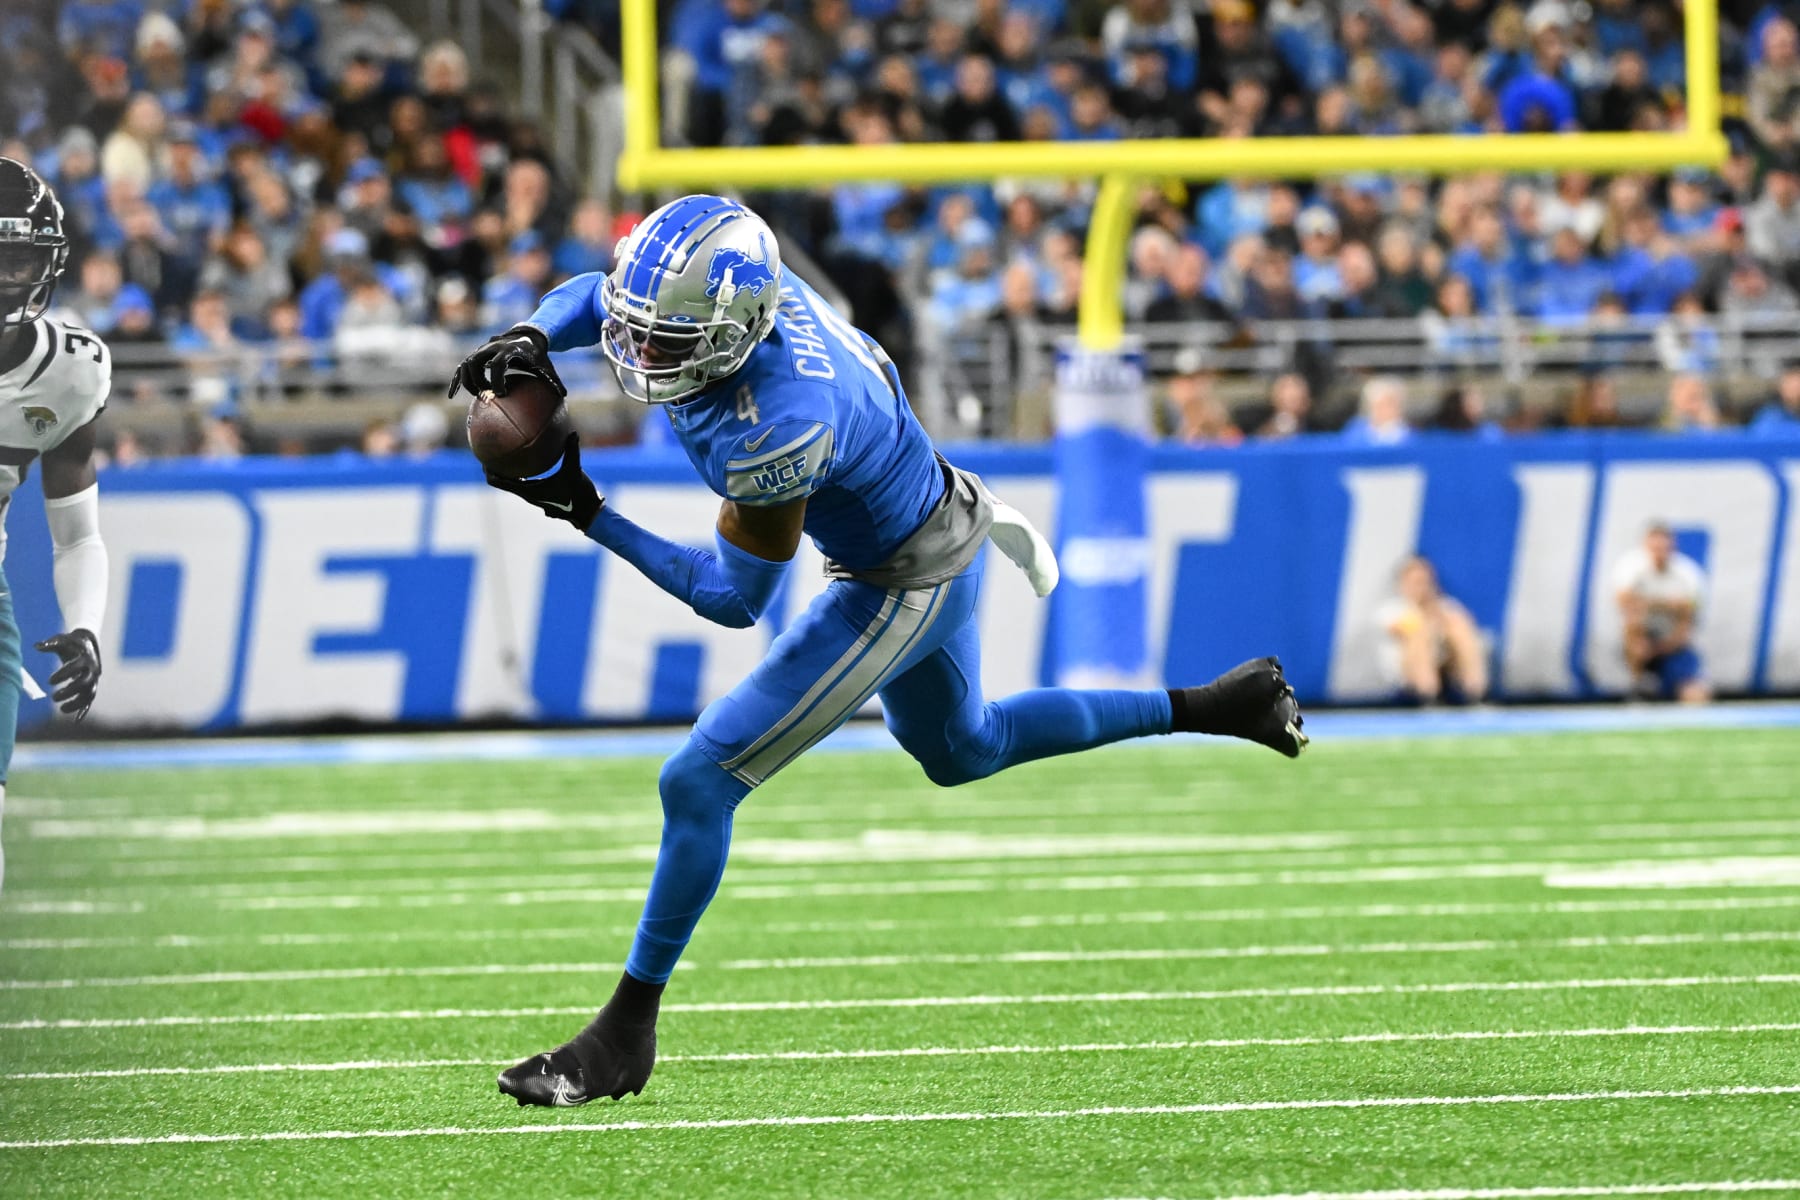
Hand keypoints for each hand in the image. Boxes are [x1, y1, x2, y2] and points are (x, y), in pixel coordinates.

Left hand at [34, 629, 100, 720]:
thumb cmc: (71, 643)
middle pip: (84, 683)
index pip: (76, 668)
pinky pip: (89, 700)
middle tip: (53, 697)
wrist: (88, 644)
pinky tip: (76, 721)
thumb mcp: (61, 640)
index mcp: (85, 658)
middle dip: (70, 691)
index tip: (49, 681)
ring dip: (77, 703)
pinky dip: (84, 710)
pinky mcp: (91, 686)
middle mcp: (92, 670)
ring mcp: (93, 680)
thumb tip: (37, 646)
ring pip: (89, 694)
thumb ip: (50, 644)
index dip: (63, 674)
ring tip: (61, 709)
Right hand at [449, 325, 565, 399]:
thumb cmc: (536, 355)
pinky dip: (457, 381)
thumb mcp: (546, 366)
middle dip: (478, 381)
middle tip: (486, 396)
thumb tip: (563, 396)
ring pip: (466, 365)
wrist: (526, 336)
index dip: (497, 379)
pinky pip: (462, 368)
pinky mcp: (476, 356)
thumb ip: (553, 380)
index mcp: (508, 350)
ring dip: (468, 382)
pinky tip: (452, 396)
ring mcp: (481, 351)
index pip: (498, 364)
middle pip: (475, 363)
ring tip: (478, 396)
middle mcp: (491, 348)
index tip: (501, 394)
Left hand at [485, 434, 602, 529]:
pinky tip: (524, 462)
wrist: (588, 514)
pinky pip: (524, 483)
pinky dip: (519, 474)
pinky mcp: (541, 495)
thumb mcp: (575, 470)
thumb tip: (572, 433)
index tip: (483, 456)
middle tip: (489, 450)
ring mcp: (534, 496)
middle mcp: (528, 494)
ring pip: (512, 483)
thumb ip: (572, 451)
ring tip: (502, 454)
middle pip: (501, 481)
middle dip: (493, 467)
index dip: (488, 470)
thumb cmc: (579, 495)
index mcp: (529, 491)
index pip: (499, 481)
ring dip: (505, 472)